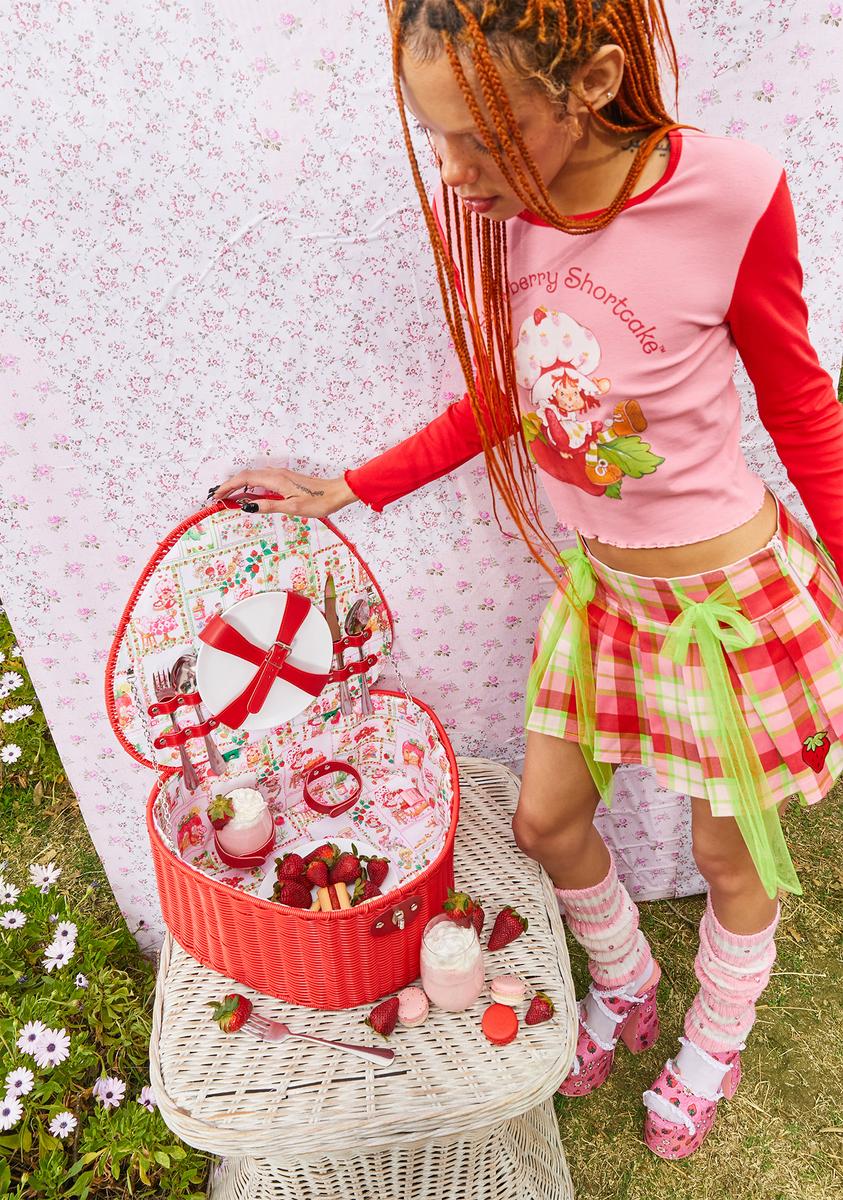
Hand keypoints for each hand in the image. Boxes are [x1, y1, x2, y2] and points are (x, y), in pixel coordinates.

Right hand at [207, 467, 358, 518]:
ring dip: (238, 485)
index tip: (216, 496)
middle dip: (229, 486)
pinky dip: (249, 485)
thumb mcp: (292, 508)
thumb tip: (247, 507)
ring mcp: (280, 474)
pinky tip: (247, 495)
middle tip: (216, 498)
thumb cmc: (318, 501)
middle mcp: (275, 473)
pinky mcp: (284, 478)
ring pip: (252, 477)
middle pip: (245, 476)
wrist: (336, 492)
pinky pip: (261, 479)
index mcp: (275, 479)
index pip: (244, 479)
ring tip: (227, 497)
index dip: (228, 487)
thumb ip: (268, 506)